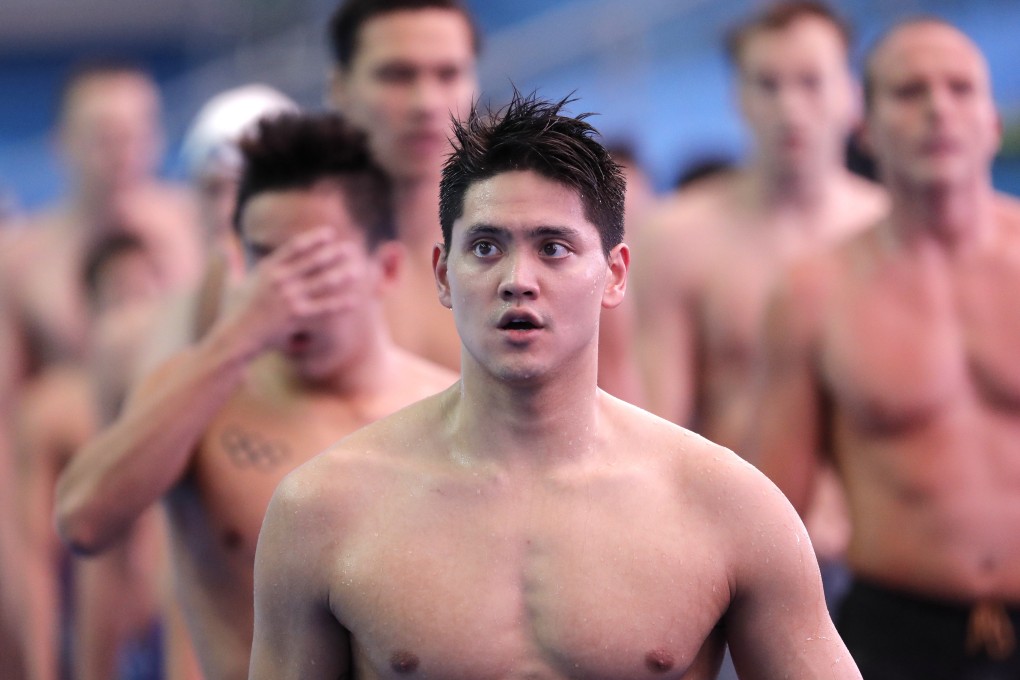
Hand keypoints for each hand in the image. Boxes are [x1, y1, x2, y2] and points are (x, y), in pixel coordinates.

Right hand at [220, 227, 364, 356]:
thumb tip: (223, 247)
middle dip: (334, 254)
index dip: (314, 239)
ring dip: (342, 275)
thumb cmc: (232, 313)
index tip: (329, 234)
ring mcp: (290, 298)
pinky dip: (339, 304)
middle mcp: (280, 280)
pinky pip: (324, 309)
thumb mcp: (231, 284)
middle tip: (351, 248)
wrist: (235, 338)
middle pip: (313, 262)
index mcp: (267, 269)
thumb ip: (232, 264)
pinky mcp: (297, 317)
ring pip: (322, 283)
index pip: (295, 248)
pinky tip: (355, 300)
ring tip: (358, 269)